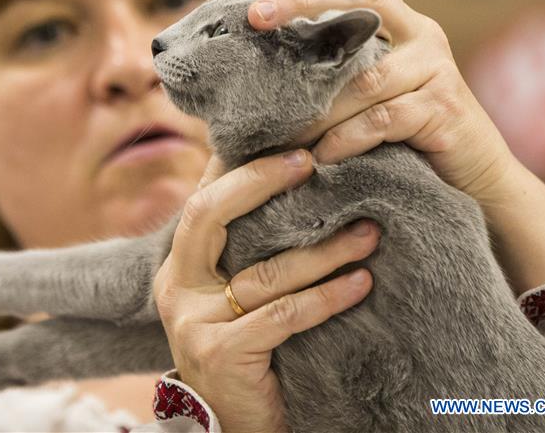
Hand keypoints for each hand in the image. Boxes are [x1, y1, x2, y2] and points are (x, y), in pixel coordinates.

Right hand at [153, 151, 378, 431]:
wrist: (231, 426)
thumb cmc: (247, 352)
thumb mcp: (235, 297)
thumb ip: (248, 252)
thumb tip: (296, 187)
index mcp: (179, 266)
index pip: (203, 199)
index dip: (238, 165)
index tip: (289, 141)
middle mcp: (176, 286)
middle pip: (209, 214)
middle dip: (260, 181)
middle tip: (313, 162)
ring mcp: (193, 321)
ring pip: (264, 271)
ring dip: (323, 250)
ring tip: (369, 233)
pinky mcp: (221, 352)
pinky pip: (283, 315)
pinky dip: (327, 298)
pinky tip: (361, 284)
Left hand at [248, 0, 514, 202]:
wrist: (476, 174)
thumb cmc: (406, 134)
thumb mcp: (367, 89)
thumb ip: (332, 66)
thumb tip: (256, 65)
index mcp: (396, 18)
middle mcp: (419, 30)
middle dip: (304, 1)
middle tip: (256, 18)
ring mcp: (435, 66)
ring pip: (365, 76)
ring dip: (317, 106)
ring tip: (281, 129)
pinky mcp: (444, 107)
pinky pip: (383, 118)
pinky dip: (346, 138)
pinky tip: (321, 156)